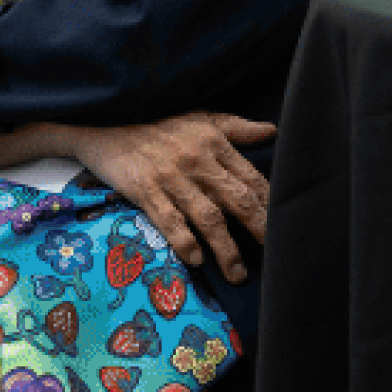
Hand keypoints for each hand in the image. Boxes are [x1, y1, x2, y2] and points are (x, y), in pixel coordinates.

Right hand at [62, 113, 274, 282]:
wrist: (110, 120)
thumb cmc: (161, 123)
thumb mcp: (202, 118)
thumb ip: (237, 128)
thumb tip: (272, 132)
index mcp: (215, 143)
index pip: (251, 178)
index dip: (268, 204)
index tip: (282, 225)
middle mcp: (198, 162)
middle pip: (236, 200)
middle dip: (258, 229)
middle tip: (274, 255)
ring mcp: (172, 178)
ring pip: (208, 218)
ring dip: (226, 249)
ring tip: (237, 273)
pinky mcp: (145, 191)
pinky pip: (169, 220)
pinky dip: (184, 241)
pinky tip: (197, 260)